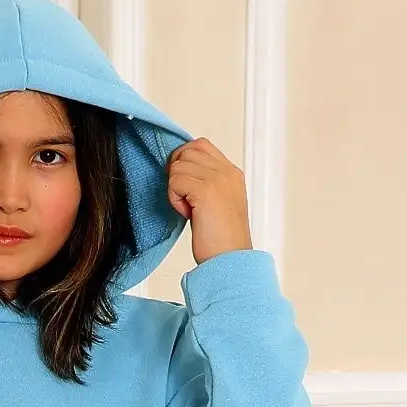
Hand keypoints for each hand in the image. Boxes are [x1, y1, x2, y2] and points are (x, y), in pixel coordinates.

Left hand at [167, 137, 252, 264]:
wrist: (230, 260)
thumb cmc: (221, 241)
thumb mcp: (218, 203)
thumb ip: (205, 183)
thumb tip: (179, 172)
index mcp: (232, 173)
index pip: (200, 145)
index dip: (184, 161)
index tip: (184, 186)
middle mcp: (226, 172)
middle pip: (186, 151)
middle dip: (177, 173)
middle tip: (185, 199)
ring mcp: (218, 179)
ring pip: (178, 165)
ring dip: (175, 188)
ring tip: (188, 209)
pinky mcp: (205, 190)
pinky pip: (175, 181)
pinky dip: (174, 198)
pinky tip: (187, 214)